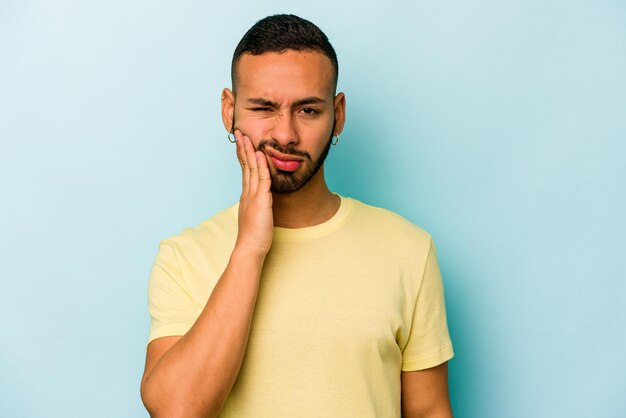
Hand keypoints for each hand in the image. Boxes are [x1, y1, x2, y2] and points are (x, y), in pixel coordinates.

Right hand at [233, 130, 273, 257]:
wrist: (250, 248)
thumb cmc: (255, 235)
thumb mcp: (257, 214)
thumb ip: (258, 203)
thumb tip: (261, 197)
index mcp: (247, 195)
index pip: (245, 170)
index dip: (243, 155)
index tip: (241, 141)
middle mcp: (248, 192)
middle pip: (245, 165)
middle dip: (242, 148)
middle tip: (239, 132)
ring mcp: (253, 196)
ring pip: (251, 169)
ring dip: (249, 151)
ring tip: (247, 136)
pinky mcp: (261, 201)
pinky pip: (262, 180)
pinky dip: (261, 166)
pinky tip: (260, 155)